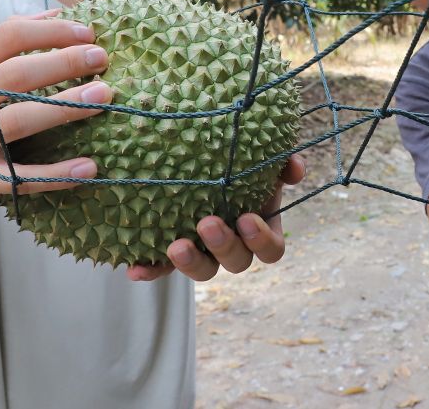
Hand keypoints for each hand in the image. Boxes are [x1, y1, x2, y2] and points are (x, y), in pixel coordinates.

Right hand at [0, 11, 113, 210]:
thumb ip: (5, 40)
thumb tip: (57, 13)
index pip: (6, 37)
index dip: (50, 32)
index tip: (87, 33)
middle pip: (16, 75)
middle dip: (64, 63)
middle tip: (101, 58)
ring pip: (21, 121)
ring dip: (66, 107)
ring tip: (103, 97)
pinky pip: (22, 177)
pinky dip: (58, 174)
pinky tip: (90, 166)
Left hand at [126, 154, 306, 282]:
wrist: (195, 156)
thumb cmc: (236, 158)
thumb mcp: (260, 156)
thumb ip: (280, 159)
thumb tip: (293, 167)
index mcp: (259, 228)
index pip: (271, 249)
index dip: (262, 241)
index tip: (247, 218)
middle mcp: (233, 246)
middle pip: (237, 262)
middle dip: (224, 246)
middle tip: (207, 223)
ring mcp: (203, 252)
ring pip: (203, 272)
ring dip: (190, 263)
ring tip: (175, 246)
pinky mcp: (171, 255)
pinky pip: (162, 269)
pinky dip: (150, 271)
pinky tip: (135, 268)